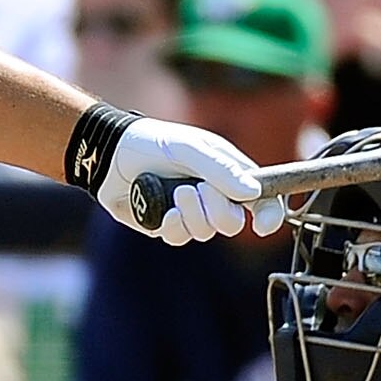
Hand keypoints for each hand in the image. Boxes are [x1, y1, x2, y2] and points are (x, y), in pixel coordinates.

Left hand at [99, 116, 287, 244]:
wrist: (110, 154)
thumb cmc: (153, 142)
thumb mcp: (189, 148)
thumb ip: (220, 169)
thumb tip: (252, 193)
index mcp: (228, 173)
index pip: (262, 198)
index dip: (269, 214)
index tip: (263, 225)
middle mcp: (214, 195)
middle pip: (234, 222)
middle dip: (217, 210)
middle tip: (195, 189)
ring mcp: (191, 212)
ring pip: (206, 232)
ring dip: (191, 215)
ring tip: (175, 194)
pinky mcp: (168, 225)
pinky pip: (180, 238)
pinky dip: (173, 225)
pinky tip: (163, 212)